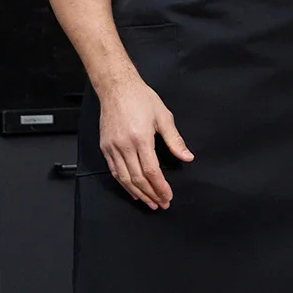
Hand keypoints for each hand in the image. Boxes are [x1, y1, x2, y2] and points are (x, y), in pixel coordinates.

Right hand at [99, 75, 193, 209]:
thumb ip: (175, 140)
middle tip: (161, 204)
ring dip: (138, 193)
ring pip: (124, 179)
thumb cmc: (141, 98)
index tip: (168, 197)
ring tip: (149, 202)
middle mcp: (125, 145)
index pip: (152, 171)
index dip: (160, 187)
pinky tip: (133, 191)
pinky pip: (114, 171)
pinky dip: (124, 184)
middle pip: (138, 178)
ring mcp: (112, 147)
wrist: (117, 87)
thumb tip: (187, 157)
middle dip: (151, 194)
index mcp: (141, 138)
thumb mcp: (163, 116)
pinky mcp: (105, 147)